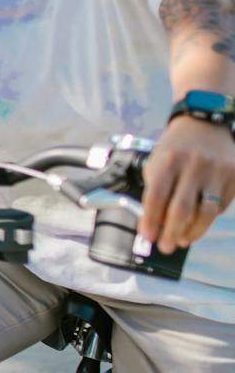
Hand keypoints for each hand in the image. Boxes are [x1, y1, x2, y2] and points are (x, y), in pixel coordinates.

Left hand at [139, 116, 234, 253]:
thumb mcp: (157, 162)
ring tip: (182, 240)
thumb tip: (155, 225)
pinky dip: (208, 219)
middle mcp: (194, 165)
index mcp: (169, 160)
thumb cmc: (175, 149)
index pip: (157, 196)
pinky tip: (198, 223)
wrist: (205, 125)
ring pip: (206, 212)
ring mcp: (217, 171)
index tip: (147, 236)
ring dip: (193, 232)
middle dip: (171, 232)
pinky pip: (221, 206)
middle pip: (181, 208)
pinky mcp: (234, 176)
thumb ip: (155, 191)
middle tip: (165, 246)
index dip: (150, 220)